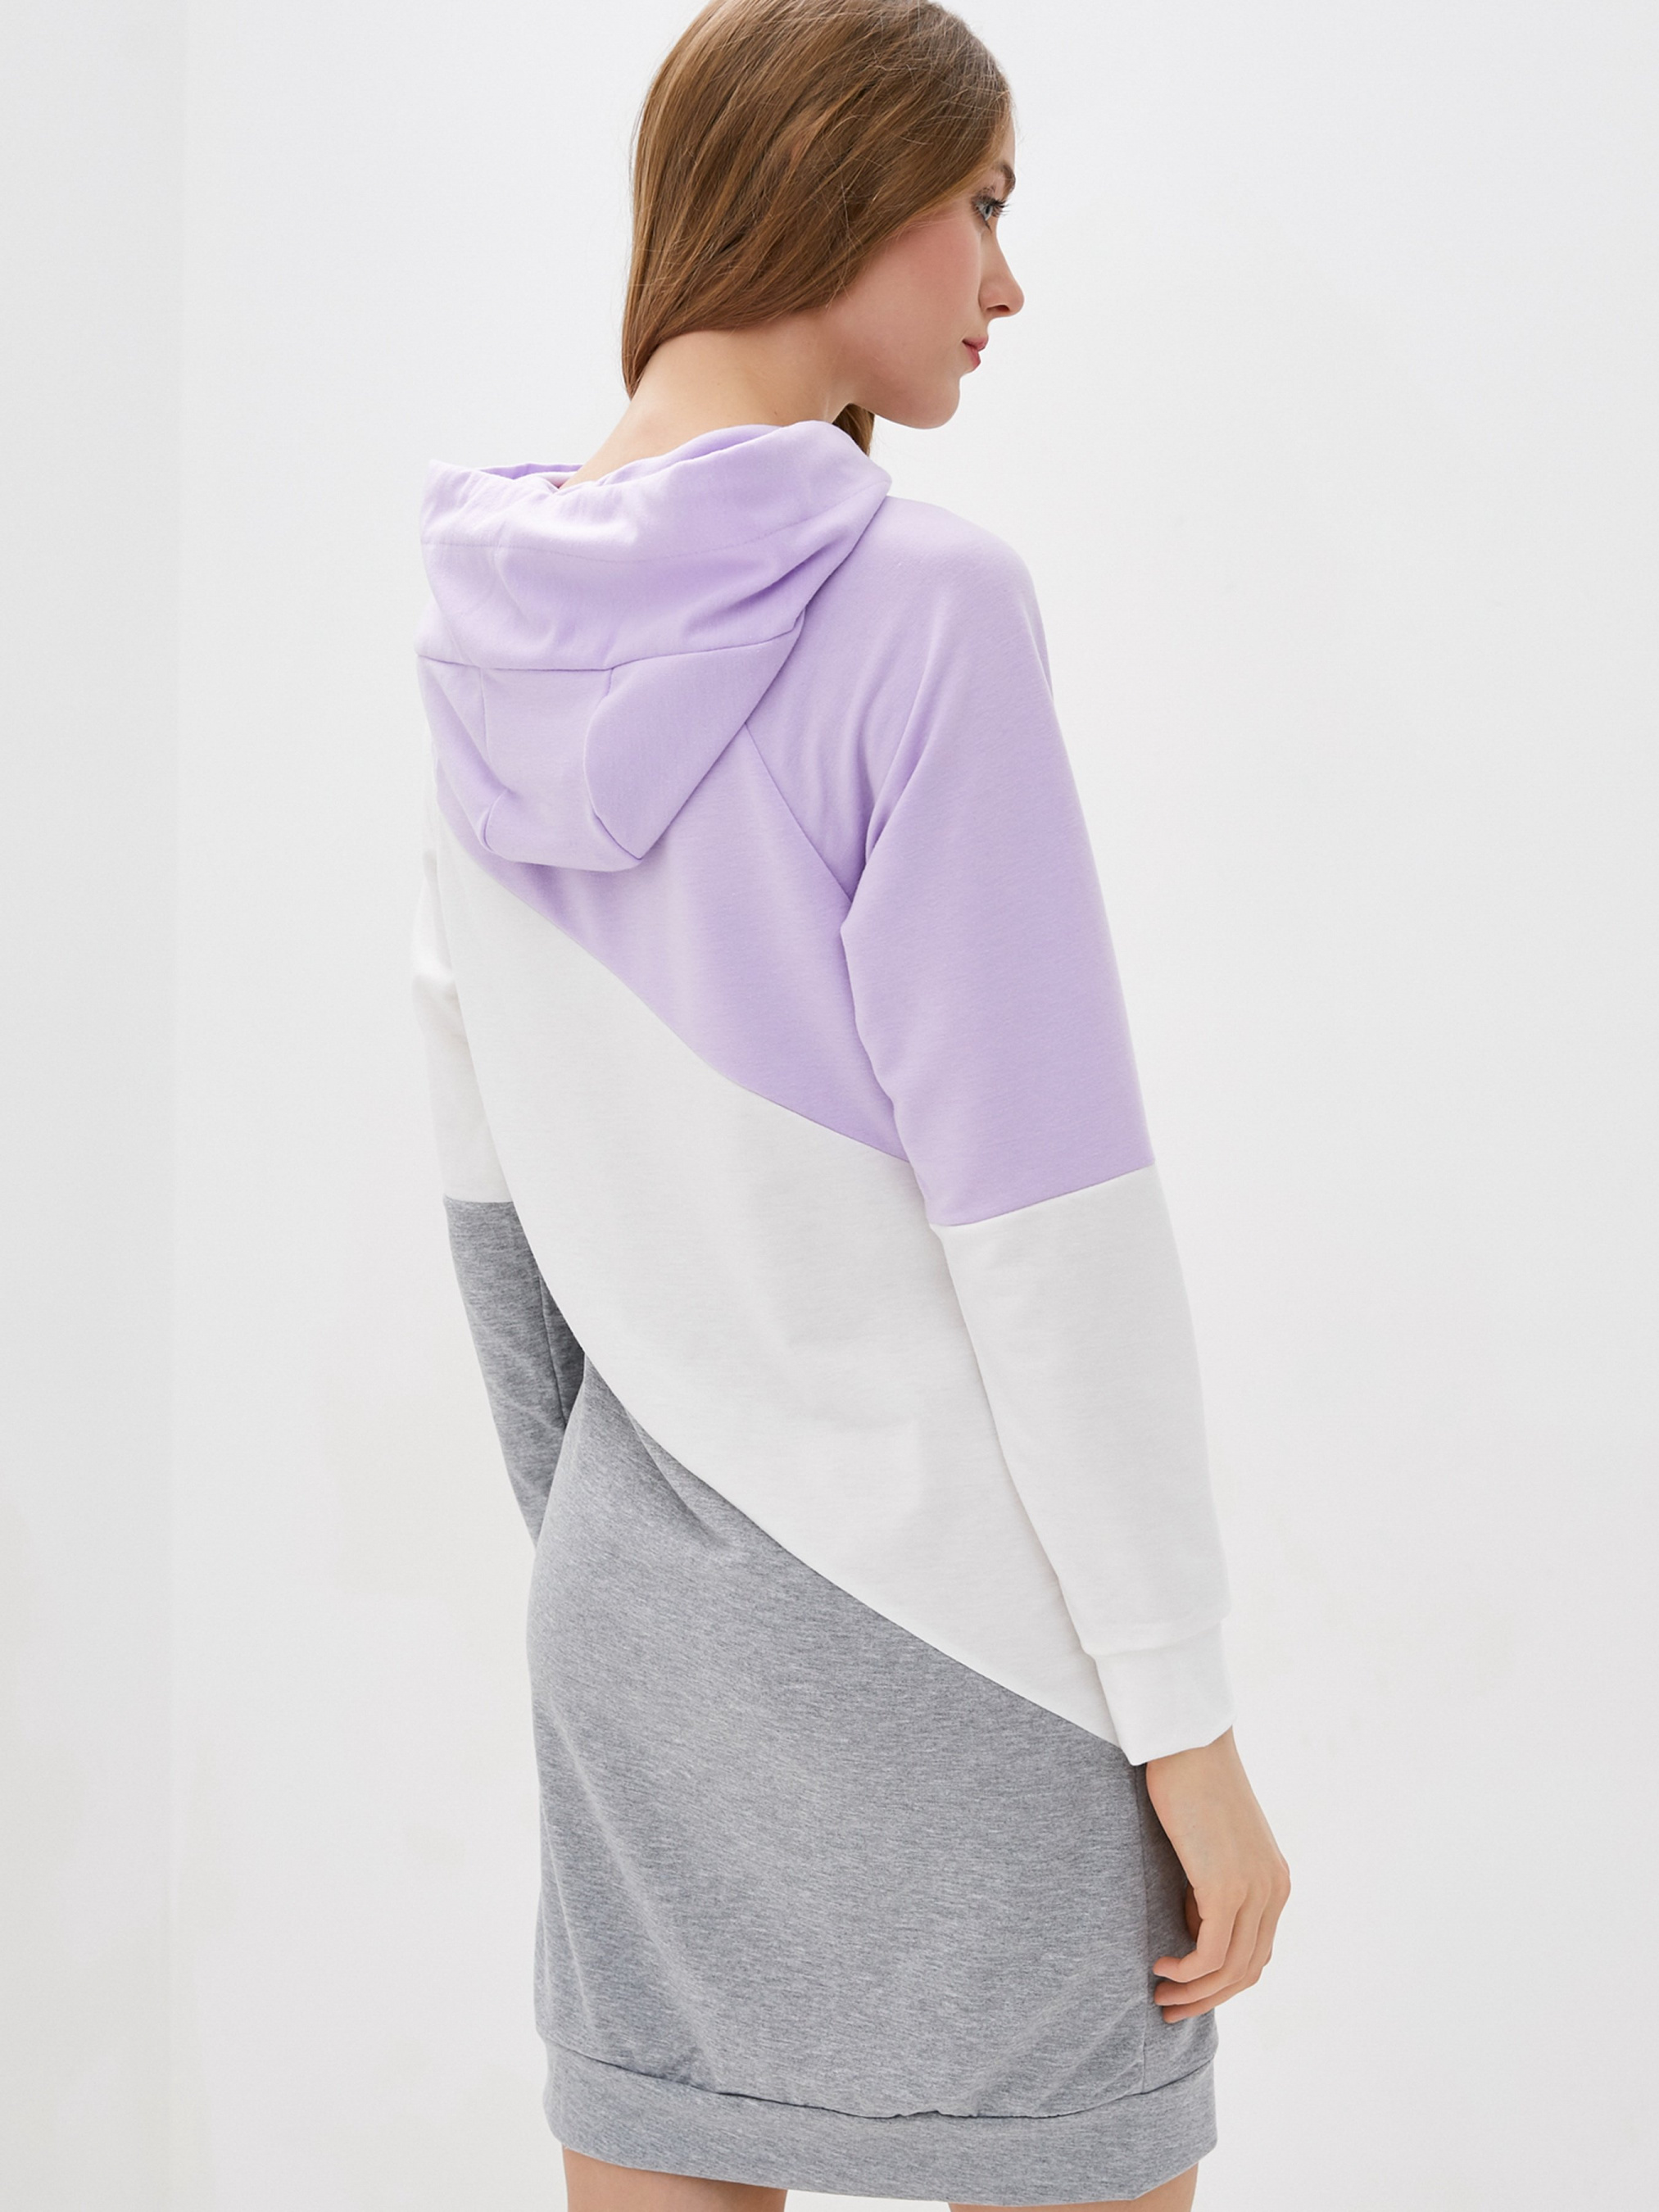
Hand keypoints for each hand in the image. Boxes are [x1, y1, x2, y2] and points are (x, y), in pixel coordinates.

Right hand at [1143, 1726, 1289, 2020]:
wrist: (1188, 1744)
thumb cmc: (1190, 1784)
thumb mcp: (1212, 1844)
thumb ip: (1213, 1883)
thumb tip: (1193, 1922)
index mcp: (1275, 1881)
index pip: (1257, 1953)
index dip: (1222, 1983)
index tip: (1186, 1990)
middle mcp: (1274, 1890)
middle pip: (1248, 1971)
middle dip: (1208, 1999)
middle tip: (1169, 2008)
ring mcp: (1254, 1890)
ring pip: (1230, 1970)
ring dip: (1193, 1993)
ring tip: (1161, 1995)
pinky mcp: (1226, 1886)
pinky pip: (1210, 1953)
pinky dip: (1186, 1971)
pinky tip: (1161, 1964)